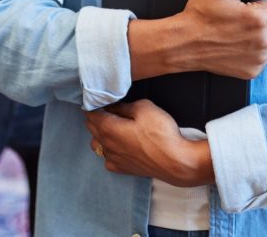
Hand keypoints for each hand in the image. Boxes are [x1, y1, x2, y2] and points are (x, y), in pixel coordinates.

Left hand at [84, 100, 214, 185]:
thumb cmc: (161, 134)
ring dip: (100, 134)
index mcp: (109, 128)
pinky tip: (120, 146)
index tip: (99, 98)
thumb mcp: (144, 108)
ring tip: (113, 127)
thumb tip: (114, 106)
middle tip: (107, 108)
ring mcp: (113, 159)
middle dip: (96, 116)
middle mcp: (106, 145)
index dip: (93, 104)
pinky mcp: (122, 169)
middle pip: (91, 128)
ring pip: (96, 144)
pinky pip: (107, 158)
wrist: (176, 163)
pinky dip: (109, 151)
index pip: (91, 114)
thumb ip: (125, 106)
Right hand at [173, 0, 266, 78]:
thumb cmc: (200, 14)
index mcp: (259, 18)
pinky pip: (260, 55)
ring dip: (253, 34)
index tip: (237, 7)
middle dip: (255, 18)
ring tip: (231, 33)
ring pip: (265, 38)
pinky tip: (233, 47)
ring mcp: (259, 58)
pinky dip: (250, 51)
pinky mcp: (253, 71)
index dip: (253, 2)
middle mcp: (263, 40)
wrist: (183, 43)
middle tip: (232, 20)